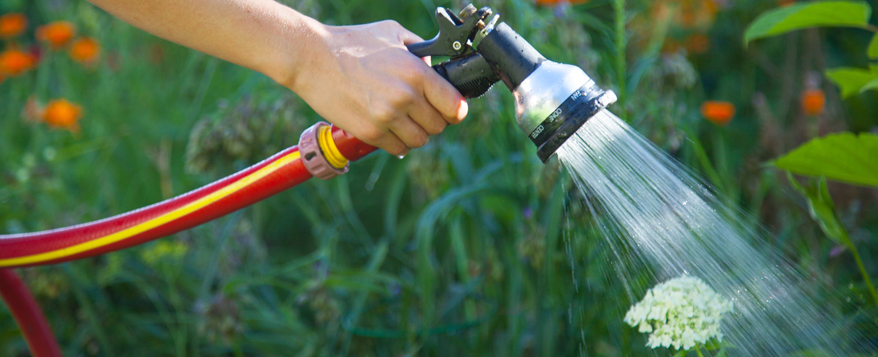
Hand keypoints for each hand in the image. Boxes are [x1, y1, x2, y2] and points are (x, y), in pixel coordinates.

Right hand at [287, 20, 467, 155]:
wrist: (312, 58)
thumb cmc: (352, 43)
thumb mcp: (393, 34)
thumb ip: (421, 50)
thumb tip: (436, 67)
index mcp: (416, 72)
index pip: (455, 106)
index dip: (456, 109)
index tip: (451, 109)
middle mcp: (405, 97)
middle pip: (439, 126)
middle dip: (434, 119)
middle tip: (421, 111)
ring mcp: (387, 118)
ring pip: (419, 140)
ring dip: (415, 132)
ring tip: (404, 120)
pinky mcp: (369, 132)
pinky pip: (398, 148)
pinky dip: (397, 142)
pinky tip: (389, 128)